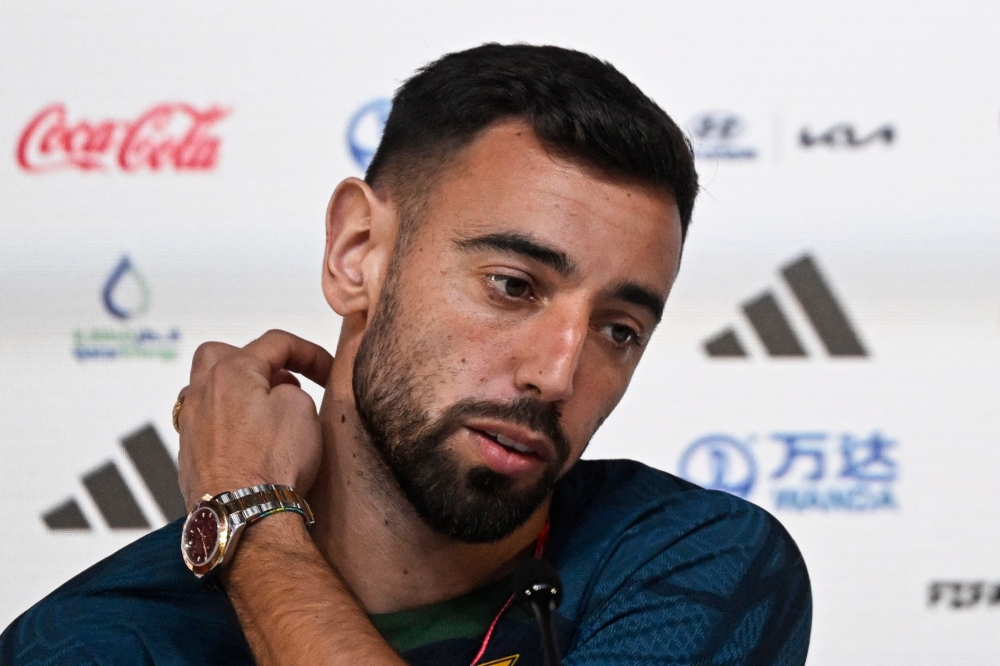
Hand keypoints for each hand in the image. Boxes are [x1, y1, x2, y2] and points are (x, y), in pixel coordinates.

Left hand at [175, 330, 333, 508]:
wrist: (245, 518)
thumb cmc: (272, 465)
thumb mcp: (302, 410)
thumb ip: (291, 389)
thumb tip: (279, 395)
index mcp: (231, 372)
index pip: (275, 342)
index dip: (309, 352)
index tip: (327, 370)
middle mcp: (202, 393)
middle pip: (222, 355)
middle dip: (254, 360)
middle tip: (281, 380)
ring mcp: (190, 425)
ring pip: (207, 389)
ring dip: (236, 392)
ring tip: (264, 410)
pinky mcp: (189, 456)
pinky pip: (206, 424)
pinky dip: (227, 423)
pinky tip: (249, 440)